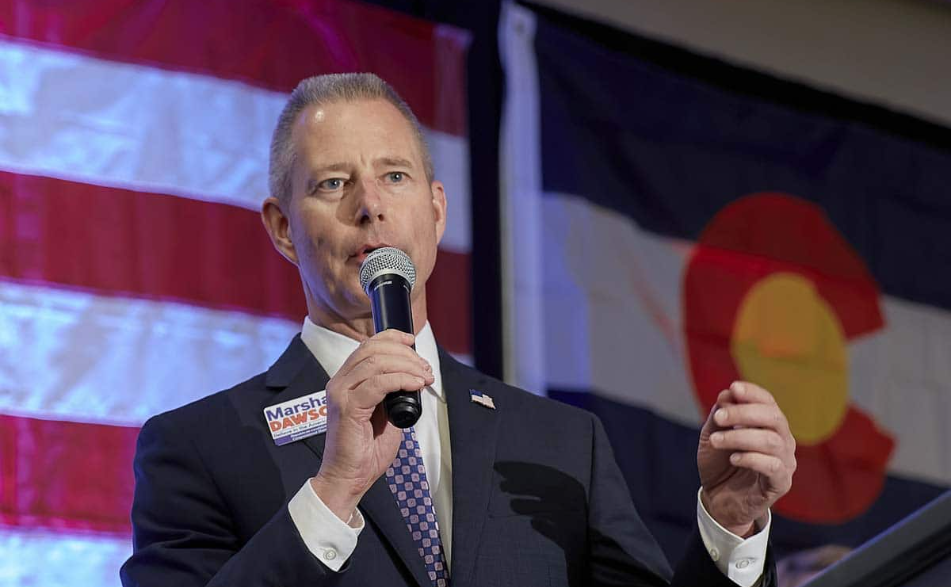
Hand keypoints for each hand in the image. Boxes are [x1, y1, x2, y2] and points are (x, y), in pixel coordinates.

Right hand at [310, 329, 433, 521]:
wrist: (349, 477)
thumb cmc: (366, 450)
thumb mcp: (384, 413)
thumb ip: (392, 393)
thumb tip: (412, 377)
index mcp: (346, 381)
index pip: (367, 345)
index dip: (391, 337)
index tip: (412, 341)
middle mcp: (339, 383)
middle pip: (373, 349)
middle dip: (405, 353)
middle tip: (425, 368)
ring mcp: (341, 394)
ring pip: (377, 363)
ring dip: (408, 366)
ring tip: (424, 377)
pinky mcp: (348, 408)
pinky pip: (378, 384)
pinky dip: (401, 380)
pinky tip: (415, 385)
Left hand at [697, 381, 795, 536]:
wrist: (719, 500)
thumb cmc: (719, 464)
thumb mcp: (712, 435)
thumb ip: (720, 416)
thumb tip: (727, 393)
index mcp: (769, 425)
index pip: (768, 402)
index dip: (753, 392)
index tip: (733, 388)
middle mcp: (782, 440)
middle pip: (773, 417)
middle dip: (744, 413)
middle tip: (719, 417)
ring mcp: (785, 462)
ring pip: (771, 441)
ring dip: (739, 437)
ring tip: (715, 440)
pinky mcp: (781, 483)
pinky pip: (773, 466)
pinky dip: (751, 458)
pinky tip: (733, 458)